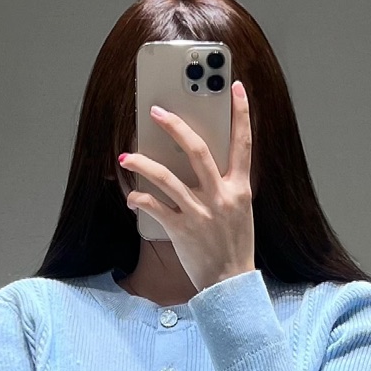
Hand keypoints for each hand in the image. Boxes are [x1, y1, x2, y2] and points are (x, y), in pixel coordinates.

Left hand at [118, 79, 254, 291]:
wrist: (231, 284)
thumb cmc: (234, 246)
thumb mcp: (239, 211)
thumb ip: (225, 185)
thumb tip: (199, 162)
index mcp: (240, 189)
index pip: (243, 143)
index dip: (241, 112)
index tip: (233, 86)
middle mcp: (222, 196)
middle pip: (196, 150)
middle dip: (174, 126)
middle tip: (157, 111)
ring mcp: (201, 213)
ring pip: (166, 177)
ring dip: (143, 163)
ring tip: (126, 155)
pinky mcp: (182, 230)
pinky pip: (154, 207)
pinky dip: (139, 199)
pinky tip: (131, 196)